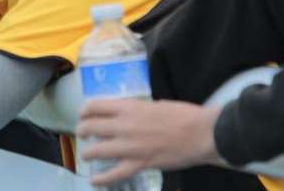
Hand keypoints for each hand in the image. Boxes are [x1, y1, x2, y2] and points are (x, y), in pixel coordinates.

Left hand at [77, 99, 221, 181]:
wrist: (201, 133)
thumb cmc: (182, 115)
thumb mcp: (154, 105)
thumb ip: (137, 111)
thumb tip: (127, 115)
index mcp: (129, 107)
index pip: (95, 106)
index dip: (85, 110)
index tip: (83, 114)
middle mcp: (124, 126)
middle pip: (91, 127)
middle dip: (82, 131)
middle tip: (83, 133)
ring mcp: (131, 146)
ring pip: (98, 151)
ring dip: (88, 153)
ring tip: (86, 154)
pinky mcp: (140, 164)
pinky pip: (116, 174)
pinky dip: (102, 178)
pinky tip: (94, 180)